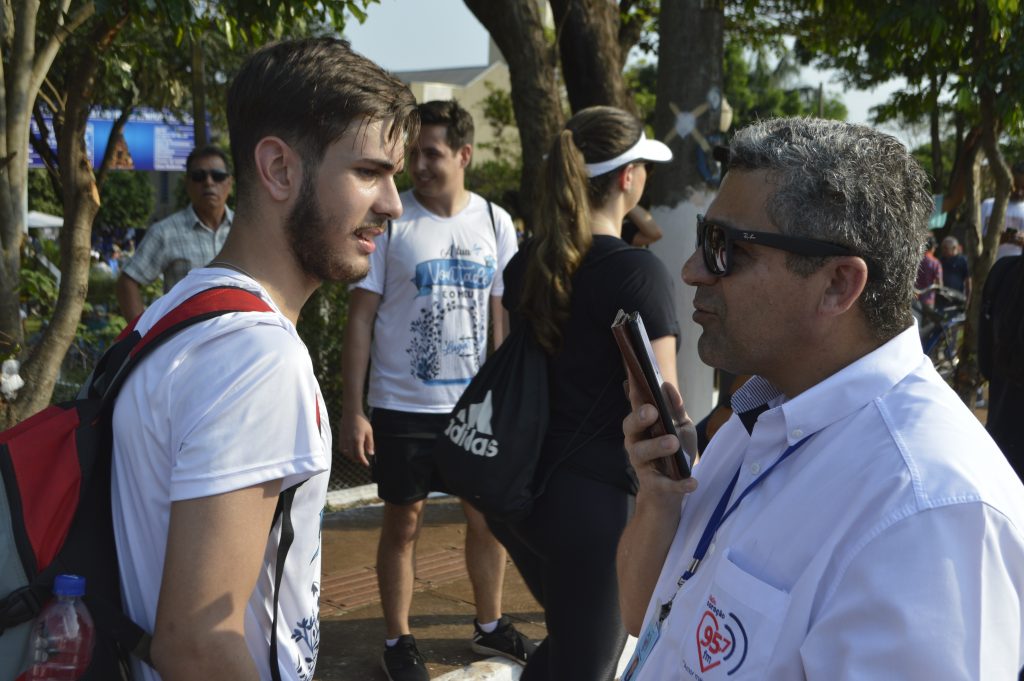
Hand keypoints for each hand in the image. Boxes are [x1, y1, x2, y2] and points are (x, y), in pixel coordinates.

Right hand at [340, 410, 373, 466]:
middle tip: (363, 459)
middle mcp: (349, 441)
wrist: (351, 412)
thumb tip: (371, 453)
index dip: (363, 461)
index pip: (359, 455)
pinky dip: (346, 452)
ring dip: (352, 456)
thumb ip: (370, 443)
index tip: (367, 464)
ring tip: (357, 455)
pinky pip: (342, 448)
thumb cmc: (362, 421)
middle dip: (358, 459)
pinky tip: (350, 450)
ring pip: (346, 453)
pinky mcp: (340, 437)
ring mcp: (344, 439)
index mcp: (358, 440)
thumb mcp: (369, 432)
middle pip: (352, 456)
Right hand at [623, 378, 697, 498]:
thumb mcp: (680, 427)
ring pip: (642, 453)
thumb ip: (675, 409)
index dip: (634, 388)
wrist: (670, 492)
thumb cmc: (674, 454)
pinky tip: (693, 482)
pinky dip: (679, 484)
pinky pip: (665, 484)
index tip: (635, 373)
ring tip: (673, 443)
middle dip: (639, 418)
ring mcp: (642, 464)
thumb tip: (667, 386)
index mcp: (641, 425)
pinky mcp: (654, 485)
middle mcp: (635, 442)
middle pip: (630, 427)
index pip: (635, 403)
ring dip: (657, 446)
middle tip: (652, 411)